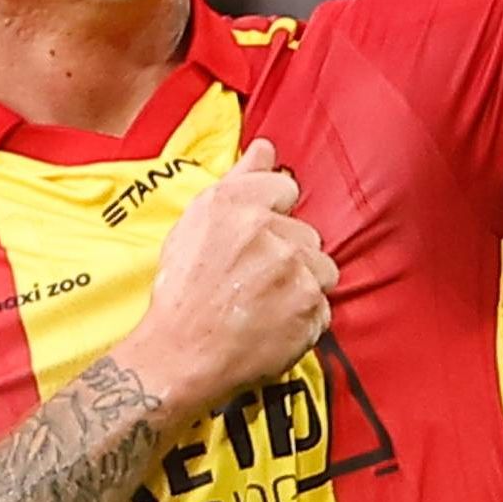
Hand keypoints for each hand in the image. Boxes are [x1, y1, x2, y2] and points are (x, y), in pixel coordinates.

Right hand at [128, 139, 336, 418]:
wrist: (179, 354)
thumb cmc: (181, 292)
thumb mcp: (197, 223)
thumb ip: (239, 179)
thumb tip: (266, 147)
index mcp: (236, 203)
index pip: (286, 188)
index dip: (273, 216)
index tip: (256, 240)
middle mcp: (268, 230)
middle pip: (306, 233)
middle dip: (288, 255)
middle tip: (253, 280)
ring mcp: (294, 270)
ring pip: (322, 268)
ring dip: (302, 285)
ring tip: (266, 304)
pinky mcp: (310, 308)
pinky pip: (323, 307)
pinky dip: (304, 318)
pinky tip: (273, 324)